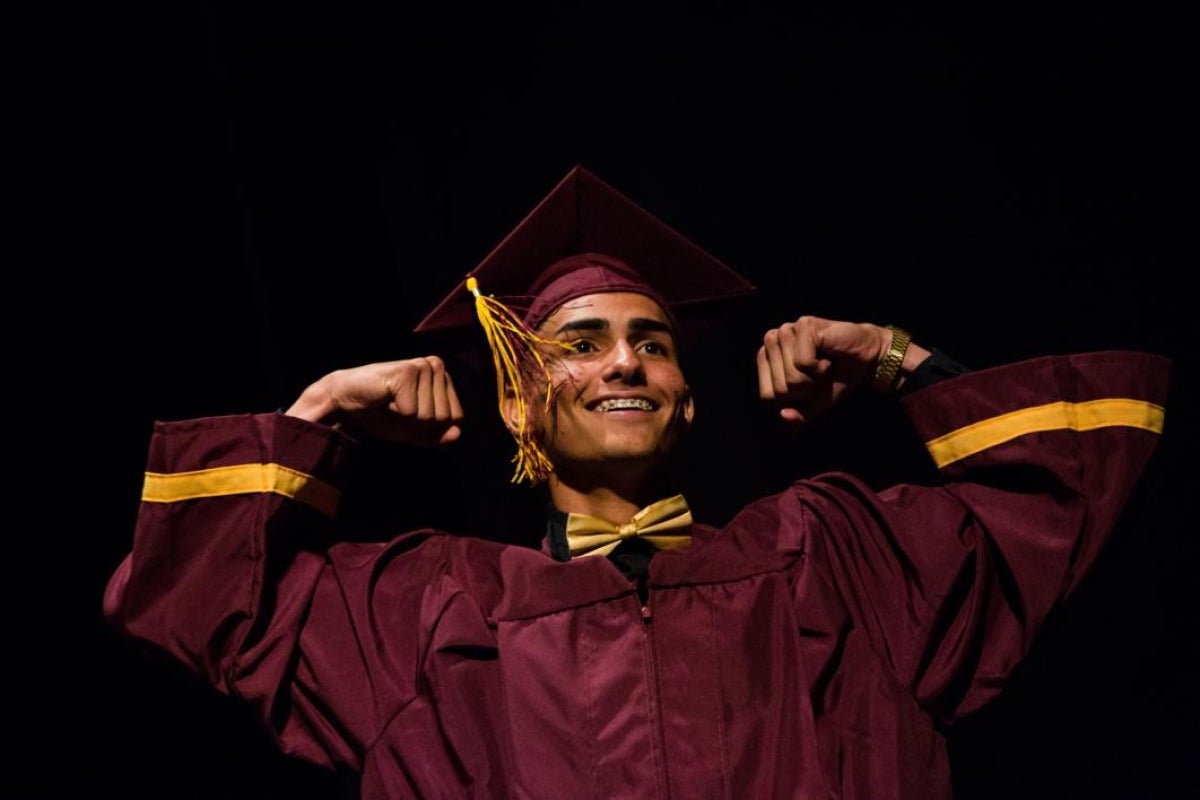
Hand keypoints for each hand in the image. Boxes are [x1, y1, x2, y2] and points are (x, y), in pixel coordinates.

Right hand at [286, 356, 463, 446]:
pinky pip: (413, 413)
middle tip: (397, 409)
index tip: (409, 414)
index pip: (457, 417)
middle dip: (419, 425)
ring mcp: (422, 366)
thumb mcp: (414, 431)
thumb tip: (457, 434)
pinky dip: (396, 414)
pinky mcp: (407, 372)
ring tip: (390, 403)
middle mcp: (436, 366)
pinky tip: (384, 399)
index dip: (431, 427)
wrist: (346, 403)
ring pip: (429, 416)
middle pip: (444, 417)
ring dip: (406, 420)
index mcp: (442, 377)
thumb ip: (437, 435)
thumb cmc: (381, 413)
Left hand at [756, 317, 887, 425]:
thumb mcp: (815, 403)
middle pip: (779, 389)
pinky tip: (828, 356)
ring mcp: (786, 330)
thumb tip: (784, 416)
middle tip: (819, 374)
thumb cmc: (836, 378)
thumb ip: (798, 415)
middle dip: (806, 389)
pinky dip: (820, 368)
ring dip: (814, 379)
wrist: (866, 360)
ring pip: (791, 377)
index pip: (767, 396)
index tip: (809, 386)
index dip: (793, 400)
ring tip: (823, 364)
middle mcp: (771, 341)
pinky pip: (803, 363)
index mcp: (765, 358)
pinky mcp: (803, 325)